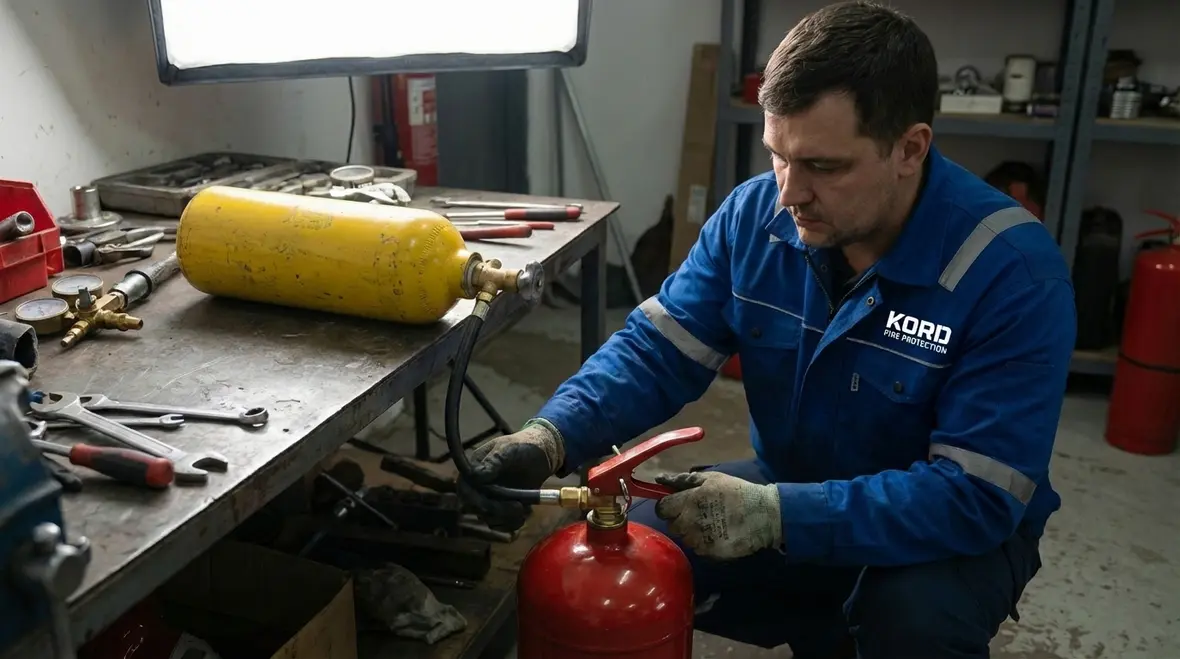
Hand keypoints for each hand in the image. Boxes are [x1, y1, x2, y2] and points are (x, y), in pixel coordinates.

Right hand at [457, 420, 564, 532]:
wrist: (542, 454)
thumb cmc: (524, 446)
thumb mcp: (510, 449)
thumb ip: (494, 461)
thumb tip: (475, 475)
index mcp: (475, 468)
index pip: (465, 488)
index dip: (475, 500)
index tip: (492, 503)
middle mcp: (478, 485)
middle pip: (475, 506)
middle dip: (495, 511)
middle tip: (518, 508)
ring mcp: (489, 497)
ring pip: (487, 517)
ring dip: (505, 519)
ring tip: (524, 510)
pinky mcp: (501, 507)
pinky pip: (499, 523)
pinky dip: (511, 524)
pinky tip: (524, 515)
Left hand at [654, 471, 781, 559]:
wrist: (764, 515)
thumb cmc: (736, 492)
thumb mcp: (712, 479)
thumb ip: (683, 480)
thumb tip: (659, 479)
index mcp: (689, 501)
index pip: (662, 508)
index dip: (668, 506)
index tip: (678, 505)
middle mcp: (690, 522)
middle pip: (671, 525)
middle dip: (680, 519)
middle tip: (697, 514)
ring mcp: (699, 540)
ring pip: (684, 538)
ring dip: (692, 532)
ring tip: (710, 524)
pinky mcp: (709, 553)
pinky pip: (697, 549)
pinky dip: (703, 543)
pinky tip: (717, 534)